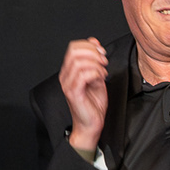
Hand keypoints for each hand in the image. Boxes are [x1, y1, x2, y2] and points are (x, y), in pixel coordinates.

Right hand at [59, 38, 109, 152]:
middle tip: (104, 61)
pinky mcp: (73, 92)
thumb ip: (96, 63)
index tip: (102, 52)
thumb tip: (96, 44)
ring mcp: (68, 84)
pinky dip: (95, 73)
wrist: (91, 125)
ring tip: (103, 72)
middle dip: (93, 52)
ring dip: (96, 64)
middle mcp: (66, 75)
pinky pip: (82, 75)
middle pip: (74, 51)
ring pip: (78, 62)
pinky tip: (101, 78)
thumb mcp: (98, 78)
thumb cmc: (93, 104)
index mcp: (69, 70)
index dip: (89, 45)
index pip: (74, 47)